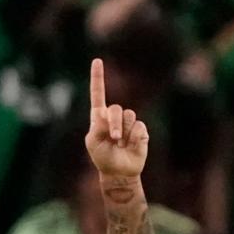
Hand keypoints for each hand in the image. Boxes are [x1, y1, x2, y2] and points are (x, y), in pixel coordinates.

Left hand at [85, 58, 148, 179]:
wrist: (119, 173)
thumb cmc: (103, 158)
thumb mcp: (93, 143)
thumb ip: (97, 126)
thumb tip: (107, 113)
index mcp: (99, 118)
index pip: (98, 94)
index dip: (98, 78)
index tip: (97, 61)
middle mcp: (114, 117)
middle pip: (115, 109)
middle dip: (114, 123)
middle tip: (114, 138)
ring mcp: (128, 123)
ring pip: (129, 116)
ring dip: (124, 132)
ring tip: (121, 145)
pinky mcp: (140, 130)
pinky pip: (138, 127)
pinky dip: (134, 138)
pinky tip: (131, 146)